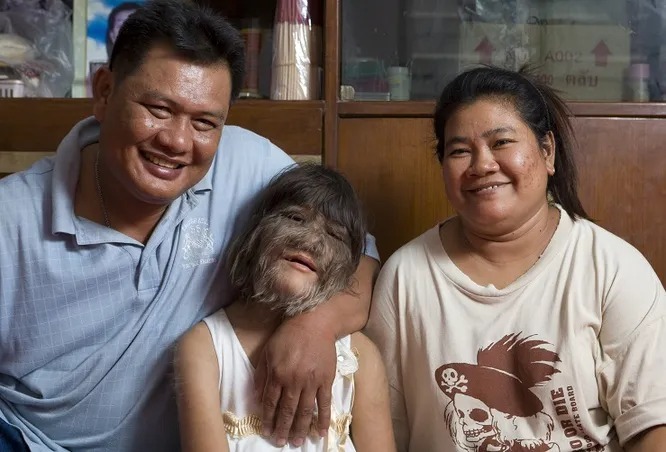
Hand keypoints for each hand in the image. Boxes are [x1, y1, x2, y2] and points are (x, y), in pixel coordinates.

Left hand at [254, 313, 336, 446]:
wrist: (314, 322)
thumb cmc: (288, 335)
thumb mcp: (267, 352)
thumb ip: (261, 375)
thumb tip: (256, 397)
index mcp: (278, 374)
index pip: (271, 403)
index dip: (268, 419)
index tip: (267, 432)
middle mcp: (294, 380)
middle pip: (287, 411)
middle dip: (283, 429)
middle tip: (281, 442)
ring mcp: (311, 381)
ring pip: (305, 411)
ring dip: (300, 429)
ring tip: (297, 442)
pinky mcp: (326, 379)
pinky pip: (324, 403)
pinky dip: (323, 419)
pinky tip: (320, 432)